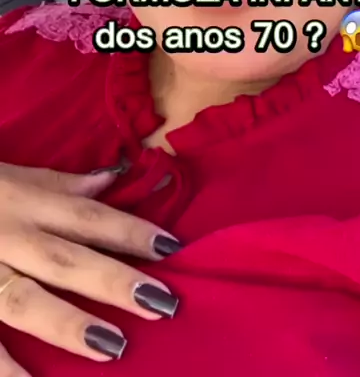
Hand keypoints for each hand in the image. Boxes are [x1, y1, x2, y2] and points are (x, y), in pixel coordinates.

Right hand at [0, 163, 179, 372]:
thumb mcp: (7, 173)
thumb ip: (57, 183)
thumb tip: (109, 180)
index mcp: (21, 201)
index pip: (85, 216)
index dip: (129, 231)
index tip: (172, 247)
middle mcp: (4, 234)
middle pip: (65, 258)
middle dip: (113, 280)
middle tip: (163, 302)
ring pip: (23, 301)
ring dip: (67, 324)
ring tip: (113, 347)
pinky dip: (1, 368)